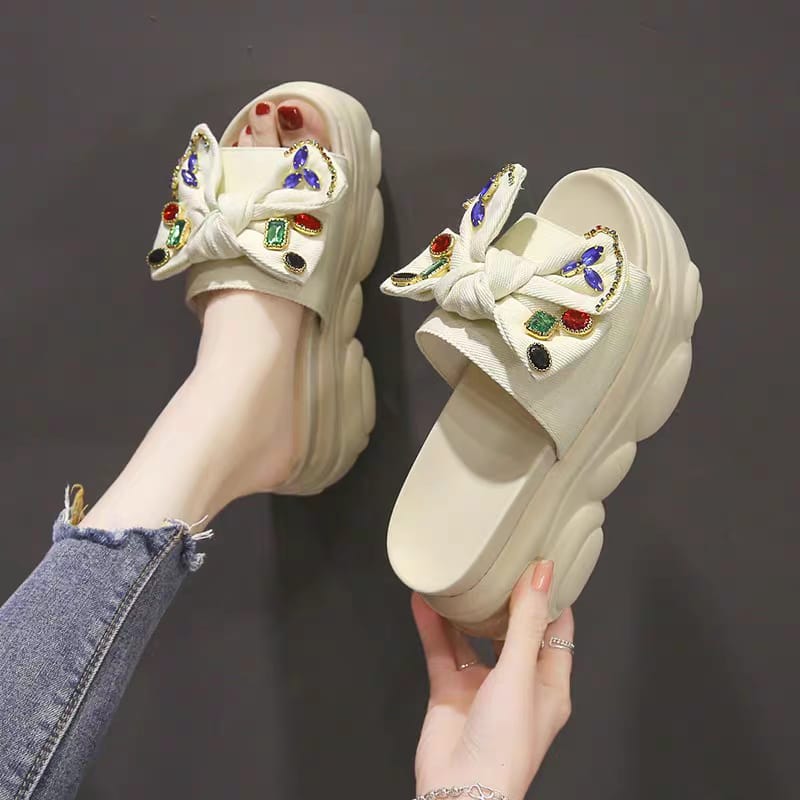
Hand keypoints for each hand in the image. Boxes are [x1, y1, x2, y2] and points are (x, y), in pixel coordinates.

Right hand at [411, 561, 573, 799]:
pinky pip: (442, 651)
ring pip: (474, 637)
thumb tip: (541, 575)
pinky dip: (433, 627)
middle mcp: (517, 684)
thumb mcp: (521, 674)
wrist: (461, 791)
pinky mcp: (451, 693)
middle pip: (514, 630)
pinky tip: (426, 602)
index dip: (552, 596)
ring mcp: (482, 688)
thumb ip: (527, 622)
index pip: (556, 630)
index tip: (542, 561)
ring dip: (466, 610)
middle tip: (499, 559)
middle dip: (506, 597)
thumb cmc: (505, 748)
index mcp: (549, 684)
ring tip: (461, 576)